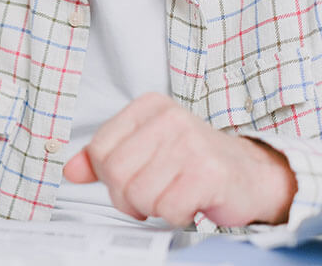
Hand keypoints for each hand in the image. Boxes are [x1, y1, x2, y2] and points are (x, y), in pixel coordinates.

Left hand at [62, 93, 296, 226]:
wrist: (251, 175)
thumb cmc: (194, 163)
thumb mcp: (144, 150)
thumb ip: (103, 158)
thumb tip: (70, 170)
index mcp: (148, 107)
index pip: (99, 149)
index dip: (108, 177)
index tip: (130, 178)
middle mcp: (169, 118)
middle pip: (116, 173)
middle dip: (128, 197)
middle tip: (150, 195)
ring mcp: (191, 142)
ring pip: (139, 194)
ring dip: (153, 207)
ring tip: (173, 194)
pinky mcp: (208, 172)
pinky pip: (167, 209)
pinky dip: (175, 215)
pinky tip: (190, 202)